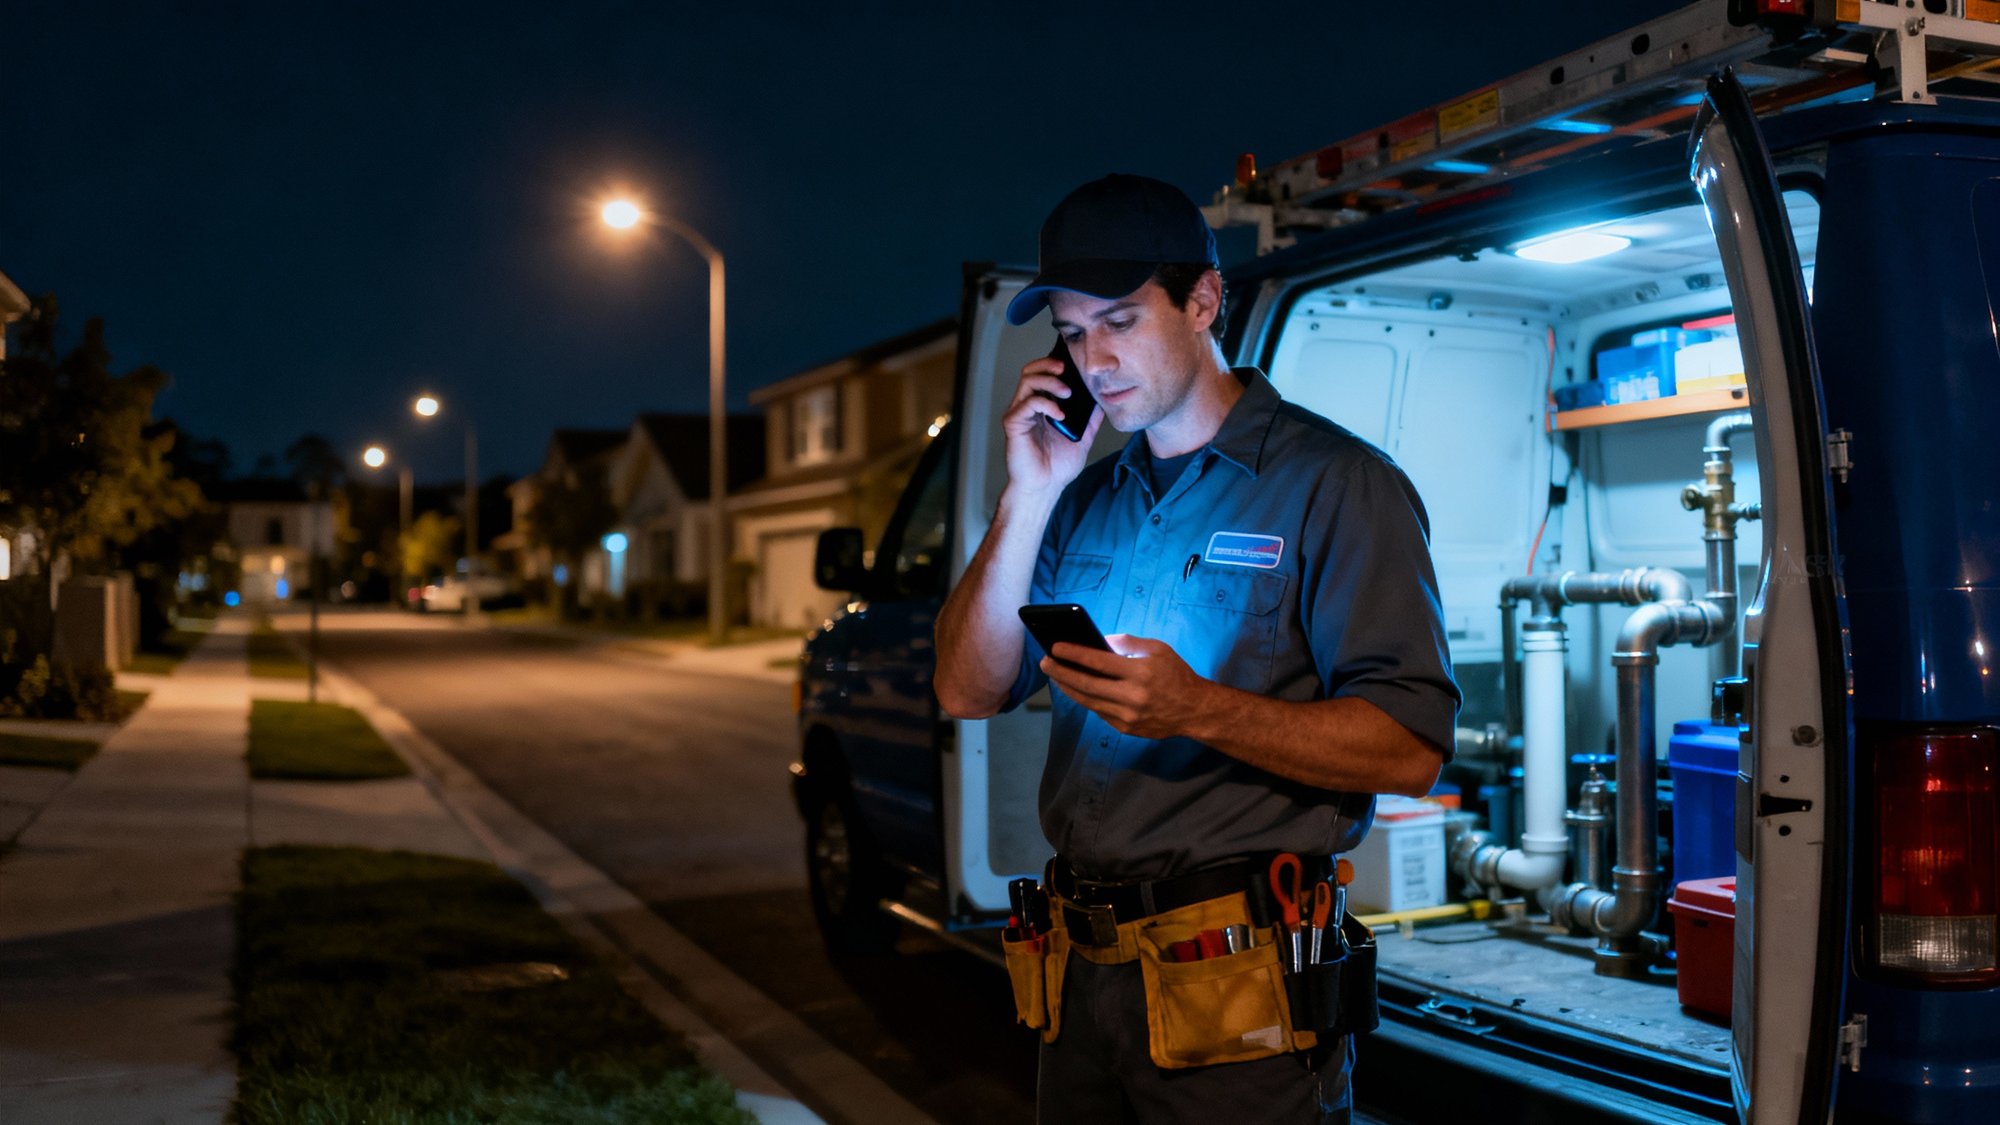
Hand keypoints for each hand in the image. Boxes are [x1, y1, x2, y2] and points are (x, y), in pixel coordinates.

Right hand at [1000, 357, 1103, 498]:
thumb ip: (1090, 420)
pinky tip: (1060, 415)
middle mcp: (1027, 407)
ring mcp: (1019, 414)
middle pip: (1030, 371)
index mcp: (1041, 407)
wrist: (1045, 488)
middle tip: (1067, 370)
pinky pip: (1027, 403)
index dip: (1054, 364)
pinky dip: (1046, 404)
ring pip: (1027, 381)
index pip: (1042, 374)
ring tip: (1067, 393)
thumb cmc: (1057, 467)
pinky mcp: (1013, 423)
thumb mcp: (1081, 437)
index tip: (1073, 365)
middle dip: (1049, 365)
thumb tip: (1103, 401)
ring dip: (1050, 381)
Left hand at [1040, 634, 1209, 739]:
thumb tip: (1100, 641)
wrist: (1194, 710)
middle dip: (1061, 672)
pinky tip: (1075, 689)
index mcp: (1140, 673)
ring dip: (1068, 688)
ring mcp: (1127, 716)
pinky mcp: (1125, 728)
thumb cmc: (1176, 675)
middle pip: (1086, 684)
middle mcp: (1131, 696)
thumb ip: (1128, 643)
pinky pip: (1099, 712)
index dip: (1073, 653)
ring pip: (1088, 701)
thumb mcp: (1158, 649)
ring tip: (1054, 675)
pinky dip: (1085, 700)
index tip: (1054, 647)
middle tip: (1045, 662)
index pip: (1098, 661)